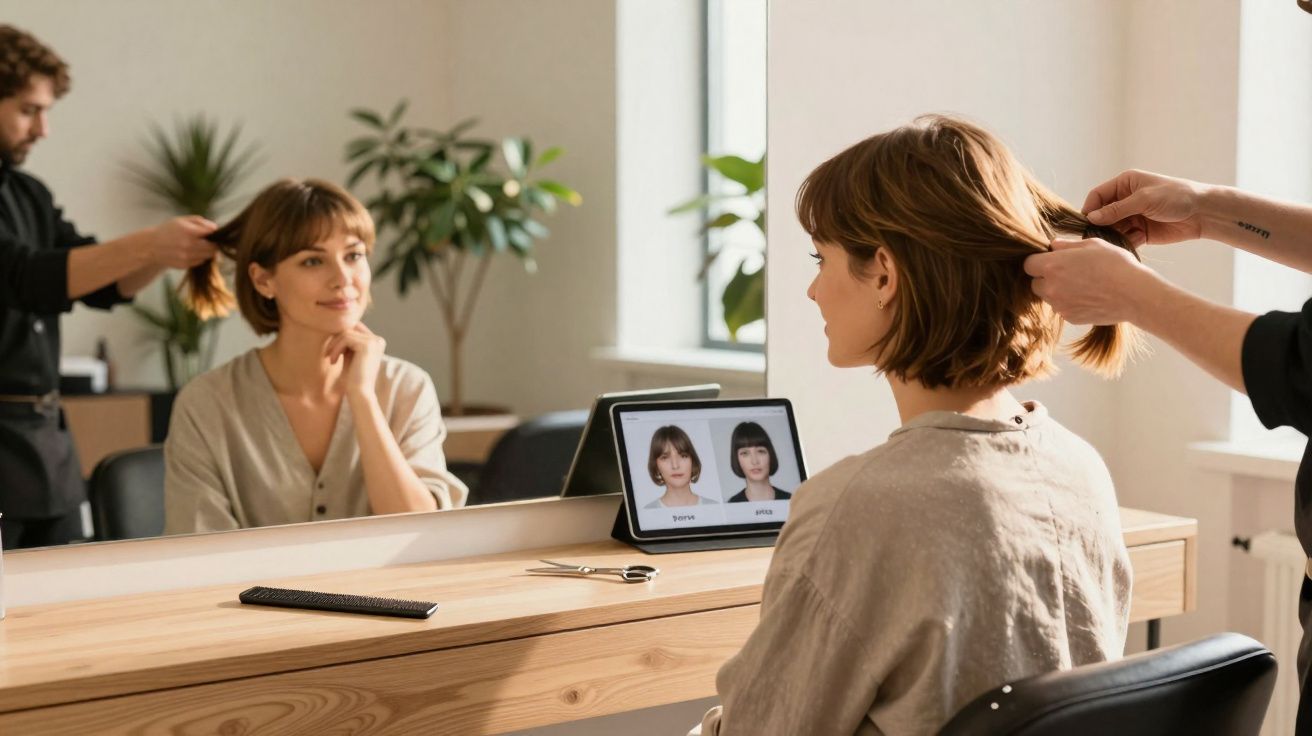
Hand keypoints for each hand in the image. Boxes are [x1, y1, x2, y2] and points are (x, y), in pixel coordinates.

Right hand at [145, 216, 217, 267]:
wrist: (151, 246)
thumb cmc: (169, 230)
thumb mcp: (182, 220)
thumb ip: (200, 222)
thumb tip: (215, 228)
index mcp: (187, 231)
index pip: (211, 233)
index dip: (214, 233)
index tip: (213, 233)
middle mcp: (187, 245)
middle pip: (213, 247)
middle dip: (214, 244)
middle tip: (210, 241)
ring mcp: (186, 256)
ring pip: (208, 256)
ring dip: (209, 251)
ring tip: (201, 246)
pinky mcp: (184, 264)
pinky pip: (200, 261)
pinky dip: (201, 257)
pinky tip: (194, 252)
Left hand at [326, 323, 385, 398]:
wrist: (359, 394)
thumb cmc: (352, 378)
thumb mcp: (350, 356)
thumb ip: (348, 341)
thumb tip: (336, 326)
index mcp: (377, 342)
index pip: (355, 327)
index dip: (340, 336)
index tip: (331, 351)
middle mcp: (378, 340)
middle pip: (351, 327)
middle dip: (336, 339)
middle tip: (328, 354)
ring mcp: (375, 341)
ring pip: (346, 332)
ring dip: (334, 345)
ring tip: (331, 359)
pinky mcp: (367, 345)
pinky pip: (345, 338)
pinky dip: (336, 349)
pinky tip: (333, 361)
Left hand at [1024, 238, 1158, 325]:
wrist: (1135, 294)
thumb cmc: (1116, 264)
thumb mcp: (1093, 245)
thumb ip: (1067, 245)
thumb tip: (1052, 245)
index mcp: (1052, 265)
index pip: (1028, 264)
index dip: (1038, 261)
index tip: (1050, 260)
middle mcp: (1051, 287)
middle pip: (1035, 283)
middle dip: (1046, 278)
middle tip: (1067, 272)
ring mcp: (1059, 305)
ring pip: (1049, 297)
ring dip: (1058, 291)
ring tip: (1082, 284)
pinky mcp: (1070, 318)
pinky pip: (1062, 309)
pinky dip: (1070, 303)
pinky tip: (1089, 296)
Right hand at [1083, 169, 1207, 246]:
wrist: (1203, 213)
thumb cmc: (1175, 197)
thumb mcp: (1144, 199)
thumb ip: (1116, 209)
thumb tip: (1091, 218)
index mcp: (1124, 184)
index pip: (1097, 196)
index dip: (1090, 208)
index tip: (1087, 223)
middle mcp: (1125, 200)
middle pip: (1102, 214)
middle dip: (1102, 225)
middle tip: (1102, 235)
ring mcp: (1132, 217)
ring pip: (1112, 229)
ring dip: (1115, 235)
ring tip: (1123, 238)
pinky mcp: (1140, 232)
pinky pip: (1125, 239)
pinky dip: (1127, 242)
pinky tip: (1140, 239)